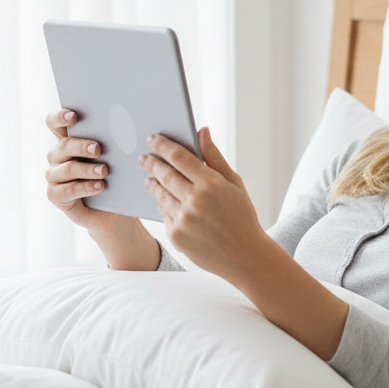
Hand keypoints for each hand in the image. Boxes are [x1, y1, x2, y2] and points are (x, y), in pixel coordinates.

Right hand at [44, 108, 125, 232]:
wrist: (111, 209)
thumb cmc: (113, 177)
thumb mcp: (114, 158)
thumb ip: (111, 142)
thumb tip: (125, 125)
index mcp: (67, 141)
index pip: (54, 123)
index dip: (59, 117)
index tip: (74, 116)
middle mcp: (57, 156)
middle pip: (63, 145)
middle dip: (81, 146)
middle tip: (98, 149)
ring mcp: (54, 176)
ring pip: (68, 168)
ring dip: (87, 169)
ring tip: (104, 171)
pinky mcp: (55, 195)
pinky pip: (68, 190)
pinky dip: (85, 187)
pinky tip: (100, 186)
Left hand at [139, 127, 265, 281]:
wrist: (245, 256)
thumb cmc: (242, 216)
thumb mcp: (234, 183)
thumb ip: (215, 157)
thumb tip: (202, 130)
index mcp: (211, 184)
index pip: (179, 157)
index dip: (163, 145)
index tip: (153, 139)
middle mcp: (195, 201)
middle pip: (165, 174)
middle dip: (152, 163)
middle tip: (143, 157)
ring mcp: (183, 220)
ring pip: (160, 194)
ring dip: (152, 184)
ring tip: (149, 178)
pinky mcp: (176, 236)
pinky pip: (163, 214)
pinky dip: (162, 205)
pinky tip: (162, 200)